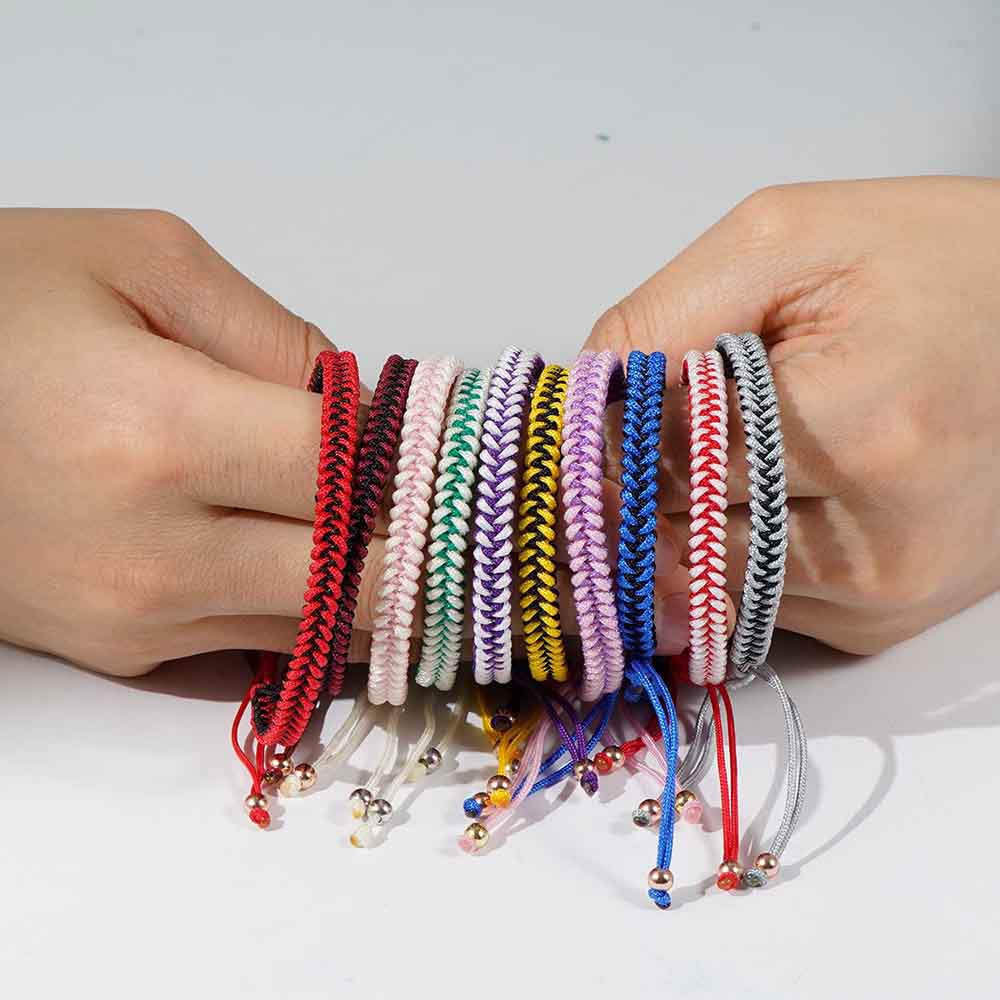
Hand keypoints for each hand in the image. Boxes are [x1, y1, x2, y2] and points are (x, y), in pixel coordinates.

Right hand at [0, 210, 691, 676]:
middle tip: (510, 516)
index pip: (368, 475)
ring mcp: (139, 618)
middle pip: (371, 575)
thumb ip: (278, 336)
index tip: (503, 454)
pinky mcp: (123, 651)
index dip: (448, 464)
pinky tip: (367, 574)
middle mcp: (159, 550)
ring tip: (460, 546)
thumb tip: (368, 410)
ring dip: (404, 589)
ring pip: (333, 627)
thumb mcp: (140, 262)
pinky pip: (270, 648)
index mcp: (165, 432)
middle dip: (450, 548)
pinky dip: (334, 615)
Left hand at [589, 177, 999, 653]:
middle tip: (609, 449)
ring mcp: (881, 598)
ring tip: (683, 466)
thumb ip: (662, 319)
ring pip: (696, 588)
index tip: (570, 427)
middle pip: (668, 541)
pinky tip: (738, 503)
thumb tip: (578, 409)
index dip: (595, 444)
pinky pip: (745, 607)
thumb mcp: (783, 241)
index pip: (656, 466)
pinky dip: (716, 562)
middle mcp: (876, 543)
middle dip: (619, 495)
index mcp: (857, 431)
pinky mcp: (881, 622)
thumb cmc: (928, 264)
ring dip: (663, 533)